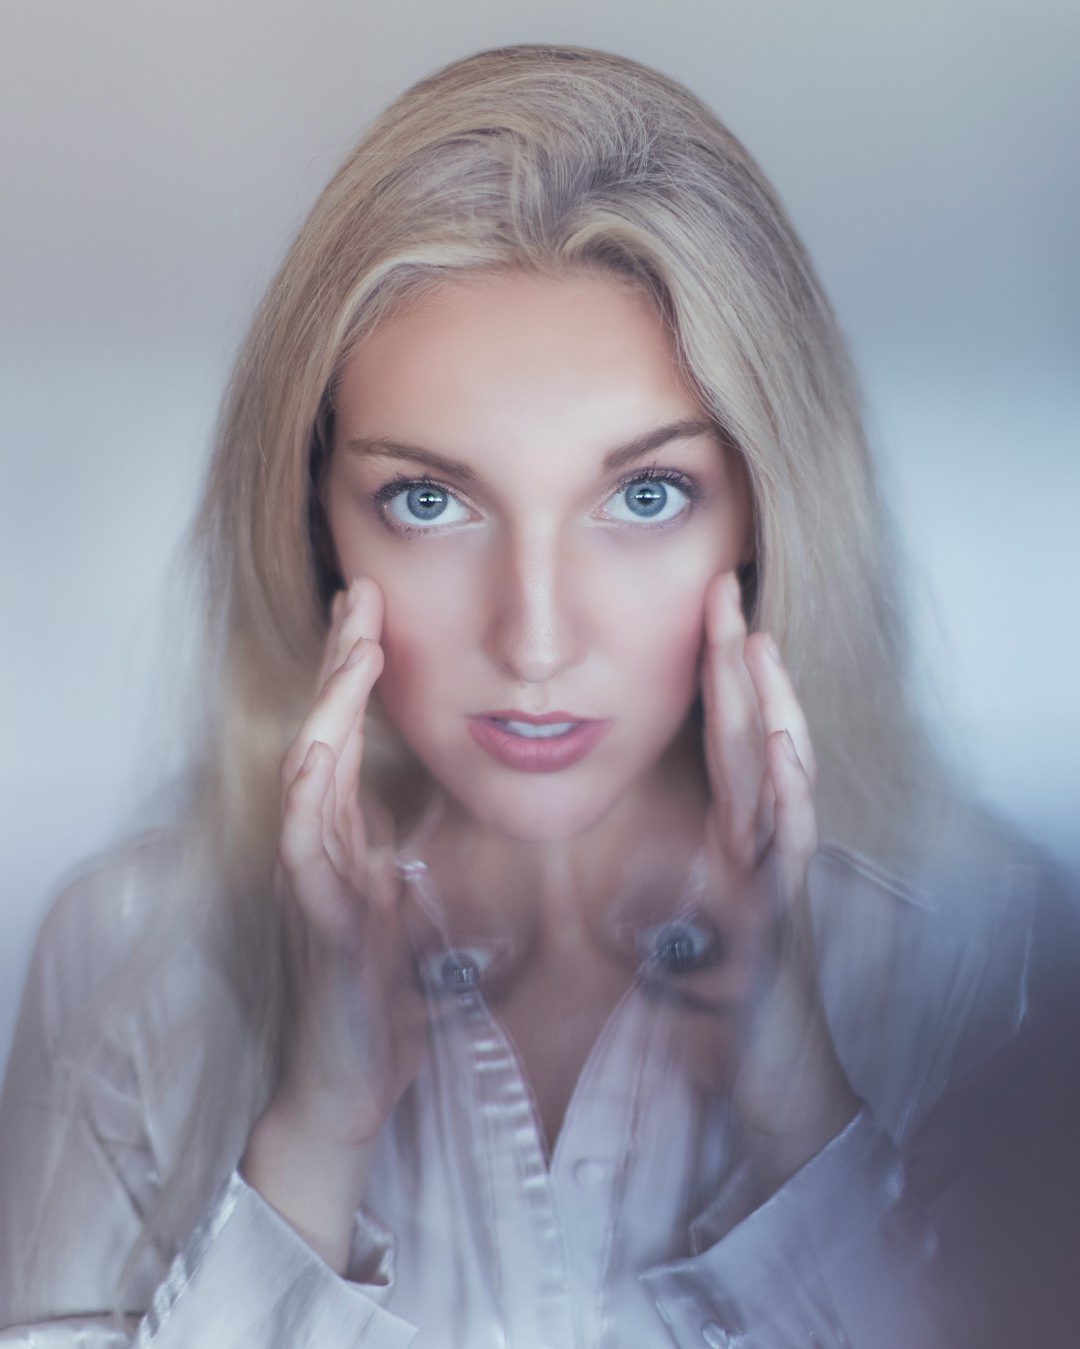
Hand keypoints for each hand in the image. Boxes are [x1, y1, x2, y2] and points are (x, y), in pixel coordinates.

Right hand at [242, 578, 425, 1270]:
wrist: (353, 1080)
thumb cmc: (385, 993)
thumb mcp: (413, 899)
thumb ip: (416, 844)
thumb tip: (457, 792)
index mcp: (347, 836)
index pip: (348, 735)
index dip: (357, 673)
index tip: (375, 612)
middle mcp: (321, 845)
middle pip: (323, 733)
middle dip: (339, 663)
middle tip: (358, 595)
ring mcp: (309, 879)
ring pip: (307, 773)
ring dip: (326, 706)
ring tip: (350, 645)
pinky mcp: (313, 920)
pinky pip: (301, 848)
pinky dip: (307, 795)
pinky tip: (318, 750)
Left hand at [688, 571, 857, 1190]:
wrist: (763, 1076)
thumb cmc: (715, 999)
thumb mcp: (669, 915)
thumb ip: (650, 862)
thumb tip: (594, 831)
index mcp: (729, 833)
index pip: (718, 736)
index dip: (711, 672)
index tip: (697, 610)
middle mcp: (758, 839)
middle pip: (747, 735)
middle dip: (738, 662)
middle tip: (724, 589)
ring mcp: (775, 871)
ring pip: (777, 773)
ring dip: (769, 706)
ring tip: (757, 644)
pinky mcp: (782, 910)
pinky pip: (789, 841)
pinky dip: (787, 791)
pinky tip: (779, 746)